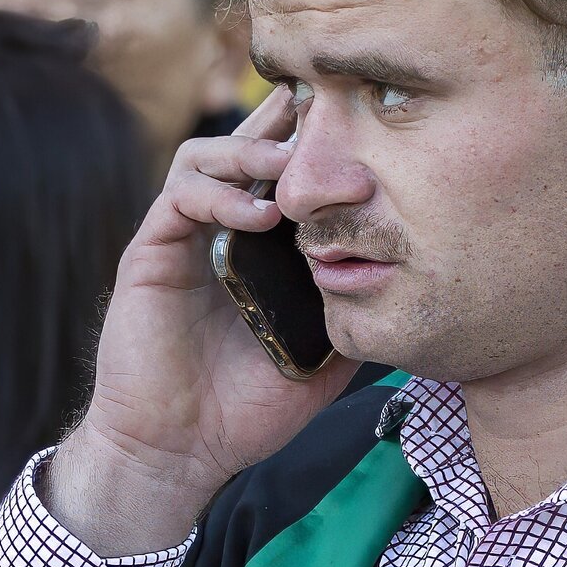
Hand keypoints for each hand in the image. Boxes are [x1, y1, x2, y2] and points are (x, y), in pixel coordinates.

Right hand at [48, 88, 358, 554]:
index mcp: (260, 248)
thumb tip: (414, 284)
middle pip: (247, 146)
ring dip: (251, 150)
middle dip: (285, 123)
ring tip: (294, 166)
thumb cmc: (247, 412)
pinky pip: (181, 196)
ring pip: (207, 156)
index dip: (317, 144)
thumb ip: (357, 316)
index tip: (364, 133)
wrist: (180, 453)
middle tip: (328, 113)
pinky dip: (222, 195)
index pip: (287, 174)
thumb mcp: (324, 360)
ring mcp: (183, 238)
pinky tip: (262, 213)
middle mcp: (220, 232)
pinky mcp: (152, 251)